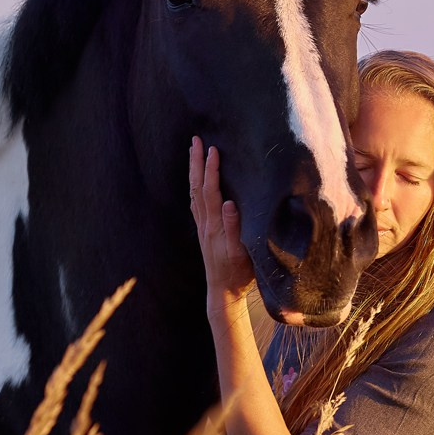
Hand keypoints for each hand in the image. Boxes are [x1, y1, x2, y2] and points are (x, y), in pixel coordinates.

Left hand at [189, 137, 254, 311]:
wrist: (223, 293)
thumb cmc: (237, 274)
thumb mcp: (240, 253)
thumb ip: (234, 228)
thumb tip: (229, 203)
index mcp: (215, 226)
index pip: (211, 191)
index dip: (211, 170)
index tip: (213, 149)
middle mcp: (205, 224)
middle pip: (197, 188)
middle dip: (195, 163)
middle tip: (195, 140)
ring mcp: (203, 228)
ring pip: (194, 193)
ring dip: (193, 171)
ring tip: (194, 153)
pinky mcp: (205, 232)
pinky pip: (196, 203)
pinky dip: (195, 186)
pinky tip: (197, 181)